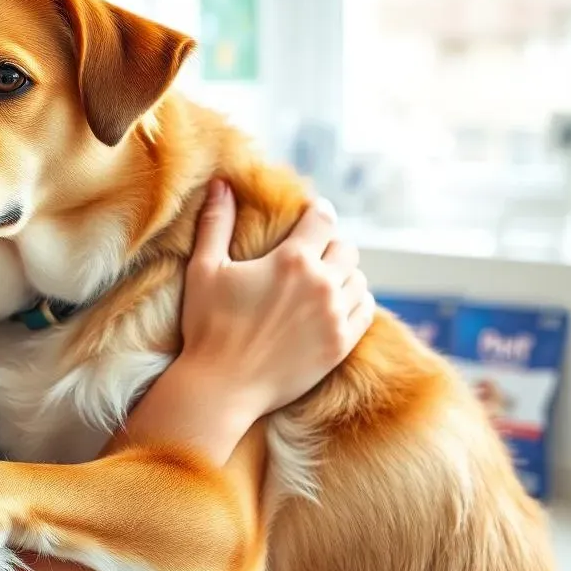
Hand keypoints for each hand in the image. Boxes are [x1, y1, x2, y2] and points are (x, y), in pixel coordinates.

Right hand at [179, 179, 373, 428]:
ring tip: (322, 280)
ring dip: (343, 274)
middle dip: (329, 246)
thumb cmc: (208, 326)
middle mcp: (321, 285)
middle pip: (346, 248)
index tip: (310, 216)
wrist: (222, 386)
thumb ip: (217, 223)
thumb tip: (222, 183)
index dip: (317, 212)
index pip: (323, 219)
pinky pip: (366, 310)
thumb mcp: (205, 269)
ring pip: (359, 279)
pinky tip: (335, 305)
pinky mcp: (341, 345)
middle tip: (310, 255)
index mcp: (291, 261)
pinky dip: (356, 302)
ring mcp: (335, 317)